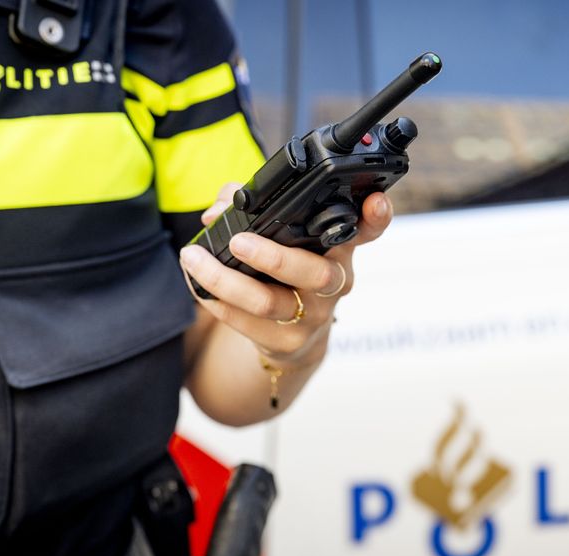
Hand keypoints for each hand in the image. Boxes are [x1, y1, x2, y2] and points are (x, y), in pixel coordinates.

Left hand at [179, 183, 393, 366]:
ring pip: (268, 302)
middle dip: (273, 257)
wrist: (294, 333)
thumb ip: (250, 208)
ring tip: (193, 258)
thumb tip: (219, 210)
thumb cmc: (286, 270)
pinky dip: (216, 302)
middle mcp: (334, 283)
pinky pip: (246, 323)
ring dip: (224, 279)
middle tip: (238, 240)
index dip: (375, 218)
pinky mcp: (287, 342)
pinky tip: (198, 286)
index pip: (366, 232)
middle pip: (315, 274)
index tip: (374, 201)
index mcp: (338, 249)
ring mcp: (313, 317)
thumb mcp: (282, 235)